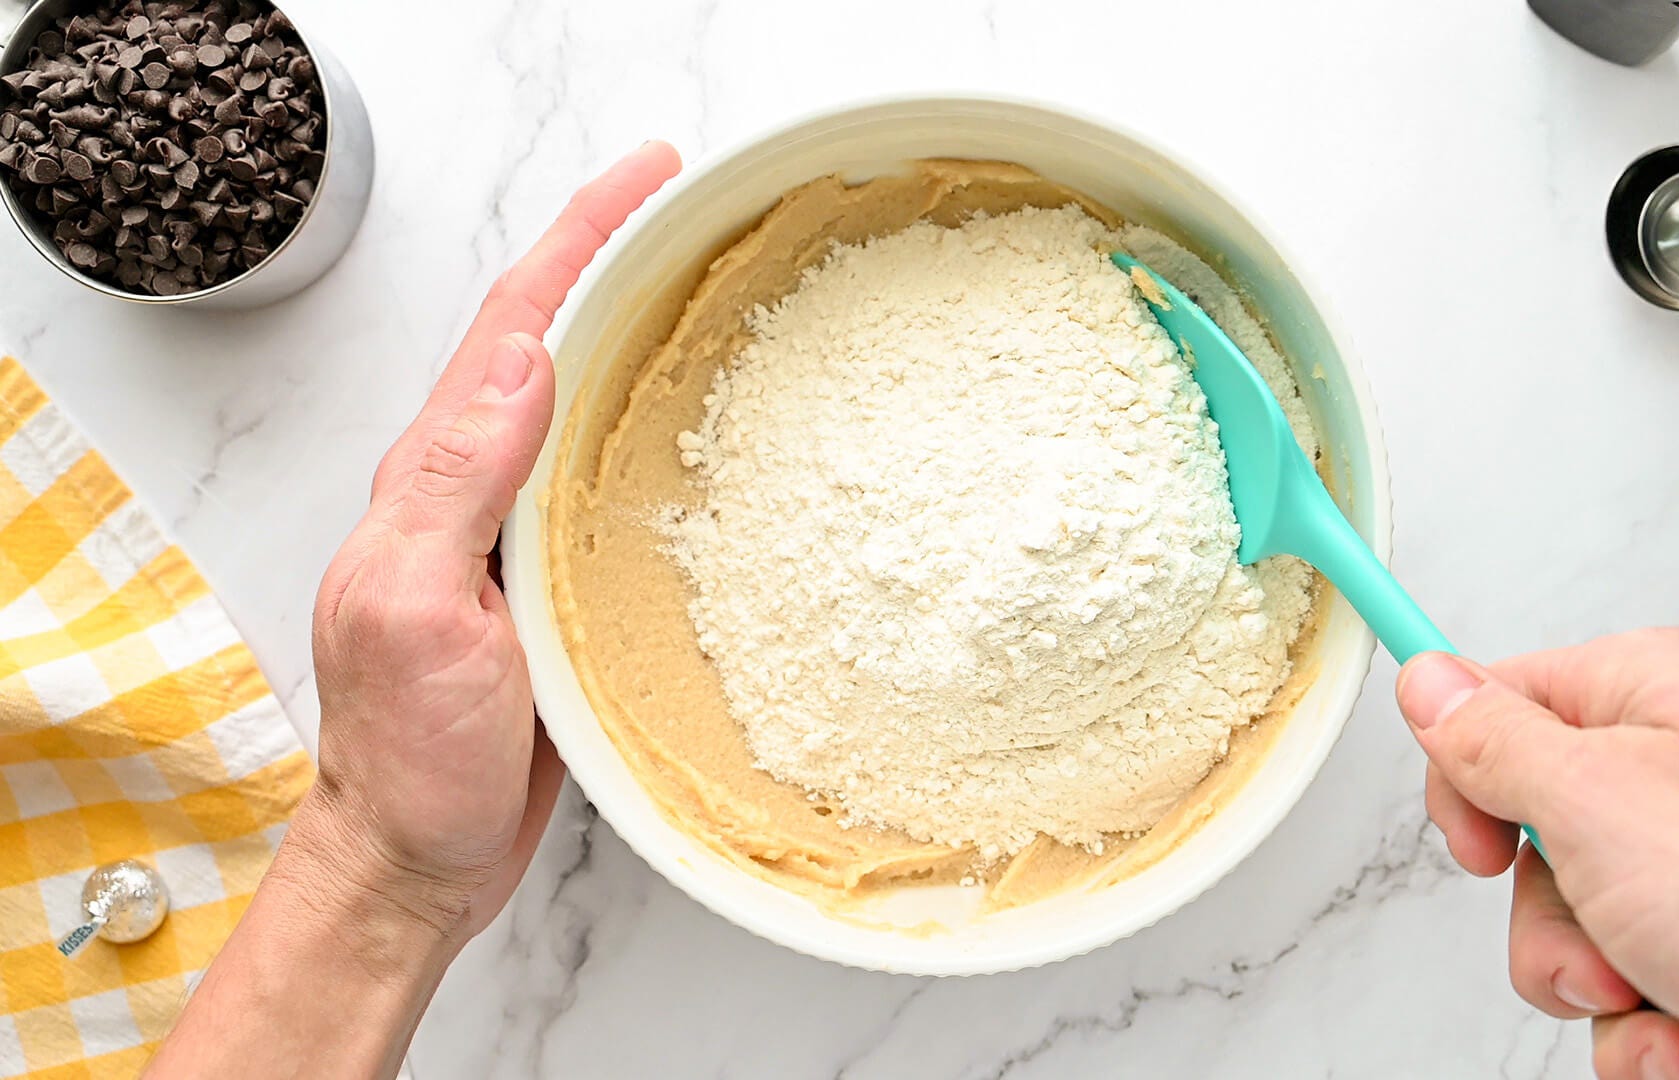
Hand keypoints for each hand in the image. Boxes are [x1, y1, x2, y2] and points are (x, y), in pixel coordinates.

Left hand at [304, 140, 681, 938]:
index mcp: (434, 479)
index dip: (580, 239)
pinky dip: (656, 435)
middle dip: (619, 262)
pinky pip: (610, 484)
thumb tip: (522, 360)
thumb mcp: (415, 611)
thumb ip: (458, 486)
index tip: (650, 177)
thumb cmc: (408, 756)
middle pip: (552, 344)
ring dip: (644, 337)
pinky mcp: (556, 586)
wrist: (415, 858)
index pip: (515, 327)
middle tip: (698, 210)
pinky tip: (703, 434)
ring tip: (717, 291)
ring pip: (587, 408)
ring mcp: (518, 537)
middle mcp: (476, 491)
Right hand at [1398, 629, 1678, 1079]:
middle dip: (1560, 934)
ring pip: (1595, 941)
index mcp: (1651, 698)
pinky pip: (1659, 999)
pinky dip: (1675, 1039)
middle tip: (1613, 951)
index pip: (1501, 708)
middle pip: (1540, 851)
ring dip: (1620, 1004)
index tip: (1476, 849)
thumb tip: (1429, 682)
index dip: (1467, 786)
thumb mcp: (1598, 802)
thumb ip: (1494, 742)